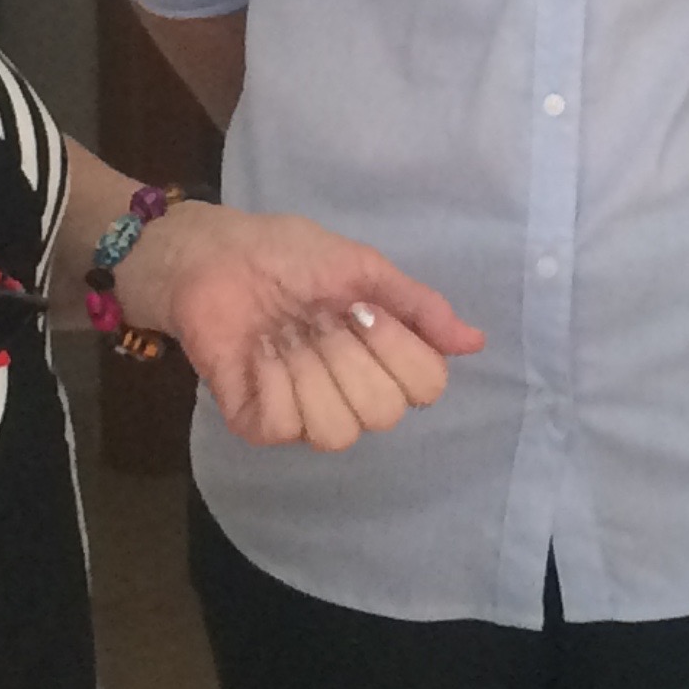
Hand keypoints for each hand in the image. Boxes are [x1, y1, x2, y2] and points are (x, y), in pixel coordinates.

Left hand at [118, 205, 482, 450]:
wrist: (213, 254)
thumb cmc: (287, 255)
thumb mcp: (362, 268)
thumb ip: (419, 307)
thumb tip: (475, 342)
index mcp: (382, 357)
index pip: (425, 388)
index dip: (396, 346)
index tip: (362, 308)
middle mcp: (349, 392)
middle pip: (383, 414)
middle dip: (348, 355)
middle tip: (318, 319)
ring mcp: (303, 411)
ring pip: (336, 433)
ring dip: (308, 370)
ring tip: (284, 336)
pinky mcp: (257, 421)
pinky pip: (283, 427)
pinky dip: (270, 381)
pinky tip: (257, 351)